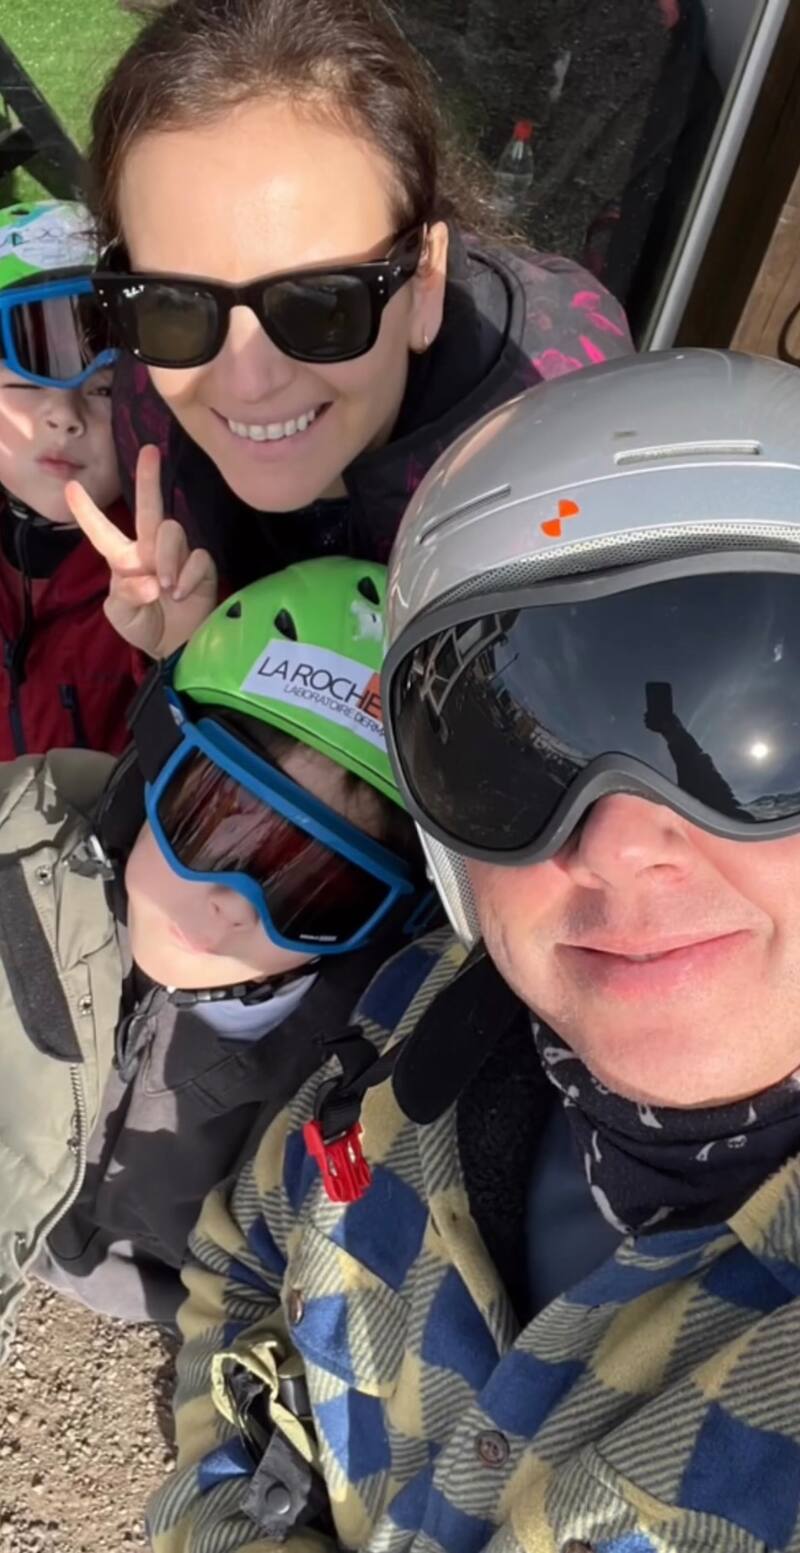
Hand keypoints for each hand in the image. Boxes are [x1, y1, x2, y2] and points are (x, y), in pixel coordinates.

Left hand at [65, 445, 217, 657]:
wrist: (175, 647)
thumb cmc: (144, 626)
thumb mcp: (121, 614)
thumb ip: (126, 593)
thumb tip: (153, 581)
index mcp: (124, 559)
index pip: (102, 532)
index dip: (87, 512)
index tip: (71, 487)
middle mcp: (150, 549)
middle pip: (149, 508)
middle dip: (148, 478)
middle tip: (149, 450)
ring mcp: (178, 554)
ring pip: (171, 532)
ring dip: (167, 559)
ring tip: (166, 589)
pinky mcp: (202, 565)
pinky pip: (197, 557)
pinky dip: (188, 577)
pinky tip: (182, 594)